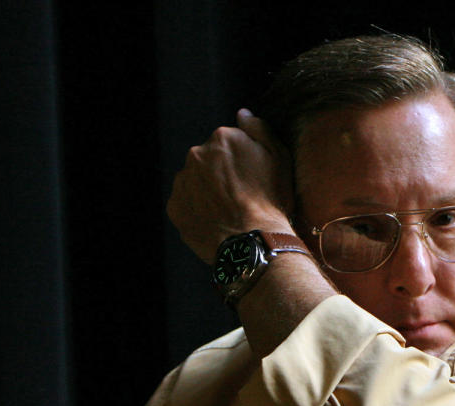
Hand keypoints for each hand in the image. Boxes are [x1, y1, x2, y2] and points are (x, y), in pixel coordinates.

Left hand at [166, 109, 294, 262]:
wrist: (252, 242)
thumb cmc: (271, 200)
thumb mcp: (279, 158)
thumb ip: (259, 129)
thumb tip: (242, 113)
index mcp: (222, 138)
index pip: (228, 143)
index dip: (241, 161)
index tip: (251, 178)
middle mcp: (196, 154)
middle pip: (208, 160)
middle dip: (220, 174)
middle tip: (239, 196)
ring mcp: (183, 181)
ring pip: (194, 181)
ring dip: (206, 191)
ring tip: (227, 211)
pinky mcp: (175, 207)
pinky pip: (185, 203)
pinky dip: (197, 210)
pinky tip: (216, 221)